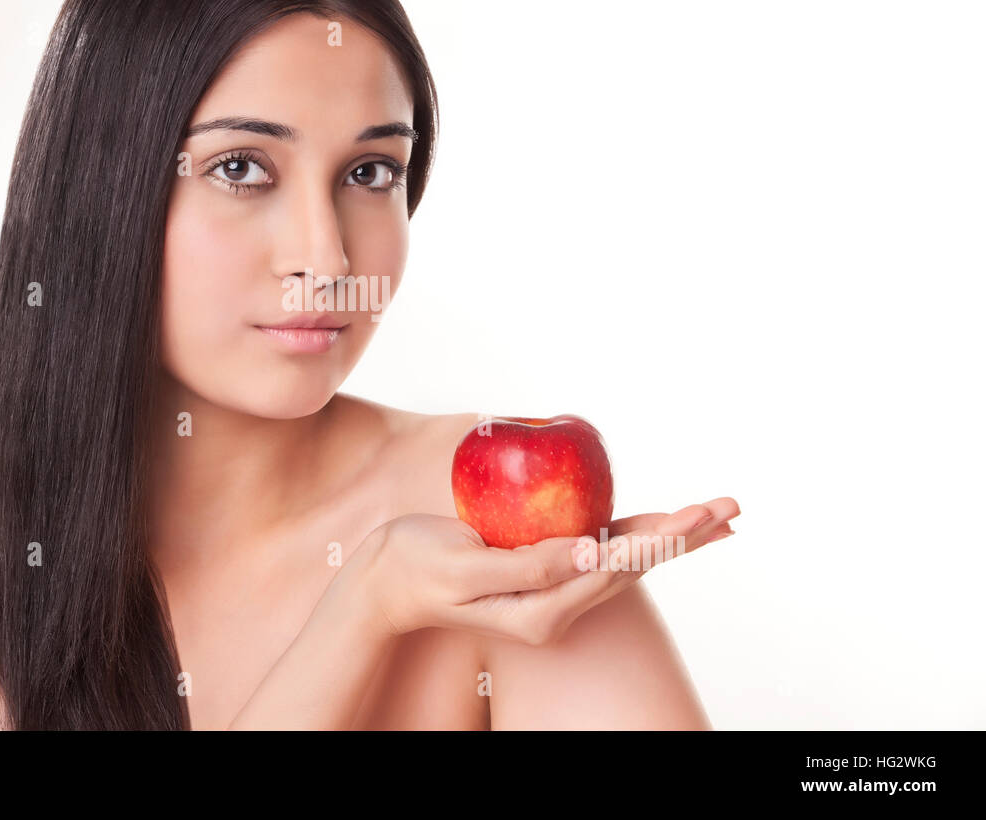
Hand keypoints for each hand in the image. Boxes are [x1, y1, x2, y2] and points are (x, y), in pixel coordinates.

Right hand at [353, 498, 739, 645]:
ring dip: (672, 534)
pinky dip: (638, 531)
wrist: (385, 580)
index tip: (696, 513)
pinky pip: (602, 549)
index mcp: (543, 610)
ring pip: (627, 557)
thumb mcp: (466, 569)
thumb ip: (528, 565)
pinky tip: (662, 522)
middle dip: (684, 534)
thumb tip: (590, 550)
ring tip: (717, 516)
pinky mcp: (543, 567)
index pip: (616, 567)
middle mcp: (557, 604)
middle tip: (731, 508)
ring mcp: (552, 588)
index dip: (660, 536)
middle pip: (636, 564)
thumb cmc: (417, 568)